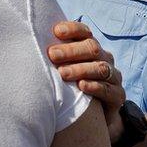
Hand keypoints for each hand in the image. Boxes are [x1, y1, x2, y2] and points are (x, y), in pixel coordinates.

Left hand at [48, 21, 124, 140]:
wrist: (95, 117)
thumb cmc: (71, 88)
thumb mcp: (63, 70)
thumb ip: (54, 57)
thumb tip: (28, 43)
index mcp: (92, 49)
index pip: (85, 32)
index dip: (72, 29)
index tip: (56, 31)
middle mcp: (105, 59)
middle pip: (92, 48)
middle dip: (71, 50)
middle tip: (52, 55)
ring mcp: (114, 77)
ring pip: (101, 68)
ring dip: (81, 69)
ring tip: (62, 73)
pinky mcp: (118, 96)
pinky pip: (109, 90)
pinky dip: (94, 86)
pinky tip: (81, 86)